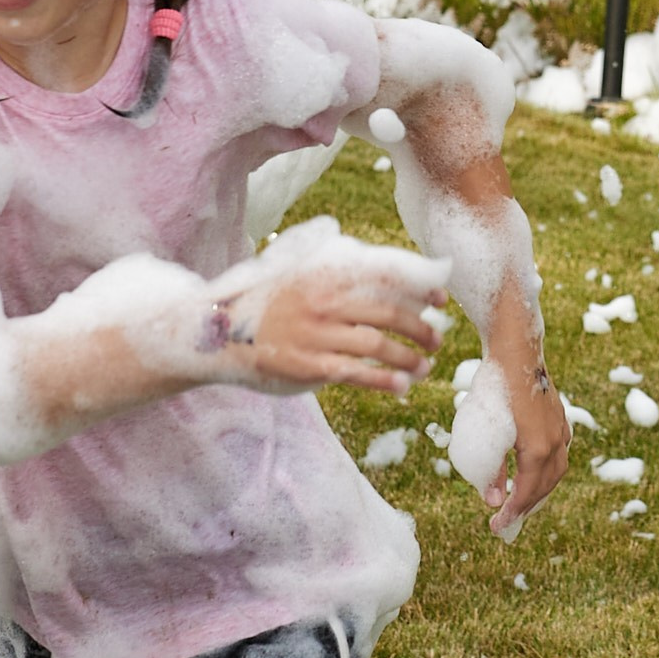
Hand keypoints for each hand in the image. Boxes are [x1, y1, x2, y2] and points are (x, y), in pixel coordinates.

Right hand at [219, 248, 447, 395]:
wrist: (217, 334)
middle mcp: (323, 299)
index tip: (441, 302)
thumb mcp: (299, 273)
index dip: (420, 288)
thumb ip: (338, 271)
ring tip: (424, 367)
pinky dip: (385, 380)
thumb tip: (391, 276)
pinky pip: (356, 372)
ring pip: (378, 345)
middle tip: (436, 340)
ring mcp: (315, 333)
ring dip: (409, 358)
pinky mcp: (308, 365)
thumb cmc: (269, 305)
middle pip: (389, 312)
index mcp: (325, 272)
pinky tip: (401, 386)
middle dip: (421, 329)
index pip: (386, 274)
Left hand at [483, 373, 571, 539]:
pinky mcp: (558, 417)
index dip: (513, 513)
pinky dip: (547, 471)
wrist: (515, 350)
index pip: (528, 493)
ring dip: (540, 491)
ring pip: (556, 471)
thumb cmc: (494, 388)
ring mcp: (560, 428)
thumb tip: (494, 501)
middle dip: (527, 507)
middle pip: (545, 486)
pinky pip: (558, 454)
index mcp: (539, 449)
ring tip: (521, 502)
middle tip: (506, 521)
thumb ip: (490, 469)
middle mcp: (556, 441)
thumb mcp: (484, 432)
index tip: (497, 527)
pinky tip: (536, 471)